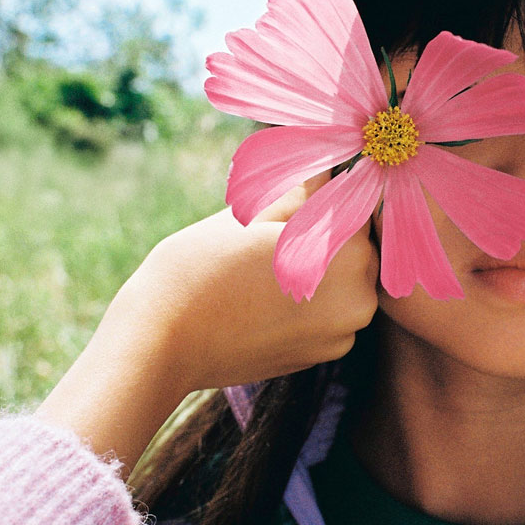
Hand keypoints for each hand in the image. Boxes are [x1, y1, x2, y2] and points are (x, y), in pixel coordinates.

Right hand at [37, 175, 378, 473]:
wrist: (163, 341)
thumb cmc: (202, 266)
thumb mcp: (255, 214)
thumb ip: (304, 191)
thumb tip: (328, 167)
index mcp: (349, 254)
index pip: (358, 207)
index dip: (330, 193)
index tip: (303, 190)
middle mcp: (360, 299)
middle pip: (358, 248)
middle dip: (328, 233)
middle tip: (278, 228)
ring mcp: (342, 335)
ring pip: (346, 284)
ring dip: (321, 268)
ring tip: (265, 262)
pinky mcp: (321, 357)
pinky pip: (330, 315)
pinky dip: (310, 301)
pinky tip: (267, 294)